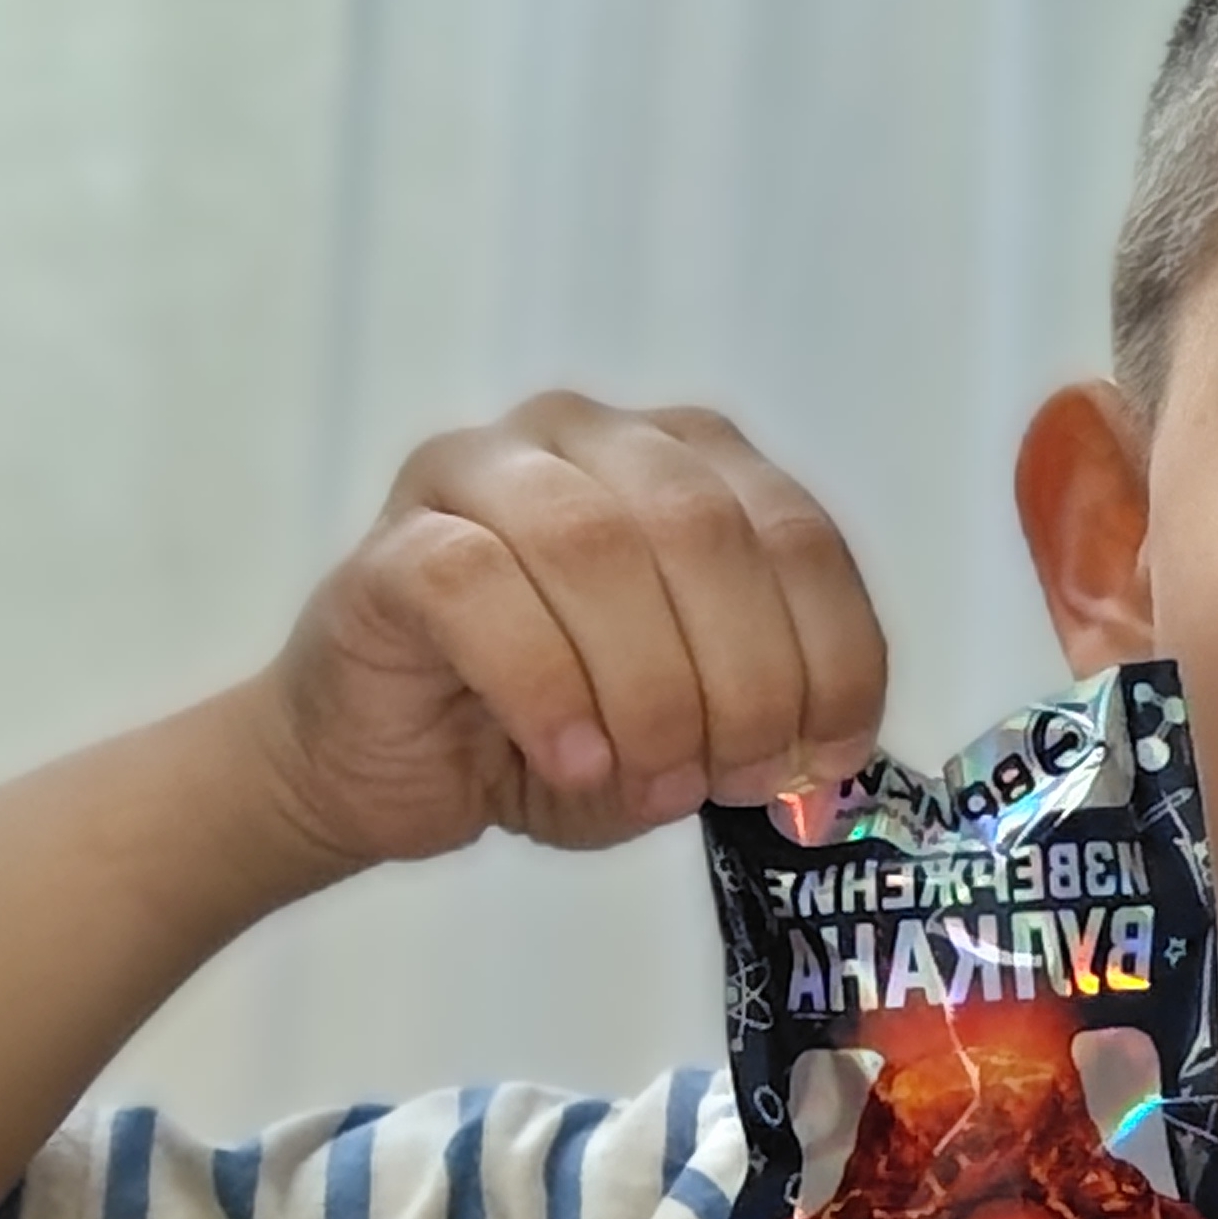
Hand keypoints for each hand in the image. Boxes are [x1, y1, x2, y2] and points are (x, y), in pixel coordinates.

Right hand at [243, 395, 887, 868]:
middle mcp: (587, 438)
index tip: (823, 758)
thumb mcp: (690, 737)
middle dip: (743, 674)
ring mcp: (479, 473)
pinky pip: (475, 588)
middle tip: (735, 777)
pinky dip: (544, 687)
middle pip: (700, 527)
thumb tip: (810, 760)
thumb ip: (757, 725)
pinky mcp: (392, 545)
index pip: (796, 532)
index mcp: (686, 462)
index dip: (831, 652)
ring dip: (648, 686)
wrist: (386, 767)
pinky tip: (569, 759)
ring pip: (591, 545)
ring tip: (655, 780)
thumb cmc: (556, 734)